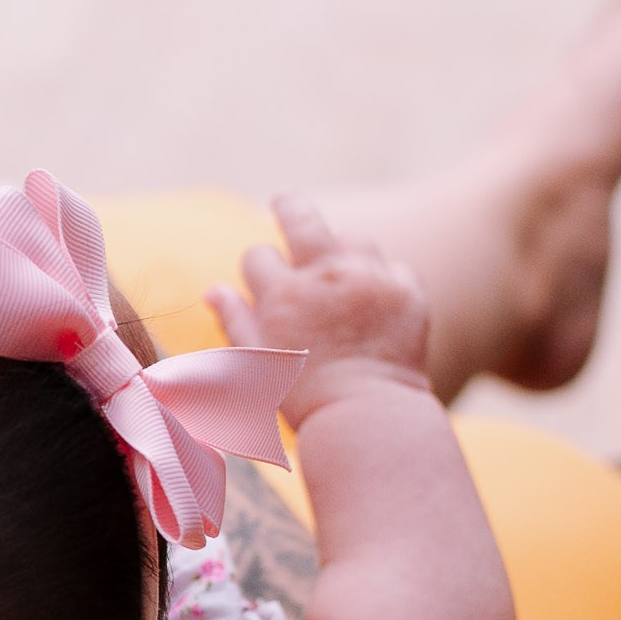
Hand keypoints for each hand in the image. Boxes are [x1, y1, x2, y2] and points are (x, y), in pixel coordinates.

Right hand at [208, 195, 432, 427]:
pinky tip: (374, 295)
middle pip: (301, 217)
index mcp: (283, 294)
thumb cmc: (302, 396)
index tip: (262, 281)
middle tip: (284, 202)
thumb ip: (234, 319)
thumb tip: (212, 288)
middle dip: (288, 206)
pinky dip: (382, 277)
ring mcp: (371, 280)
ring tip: (338, 263)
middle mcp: (326, 276)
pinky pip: (393, 267)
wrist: (368, 417)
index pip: (258, 255)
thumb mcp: (256, 360)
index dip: (256, 268)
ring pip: (352, 239)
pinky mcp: (408, 292)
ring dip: (341, 248)